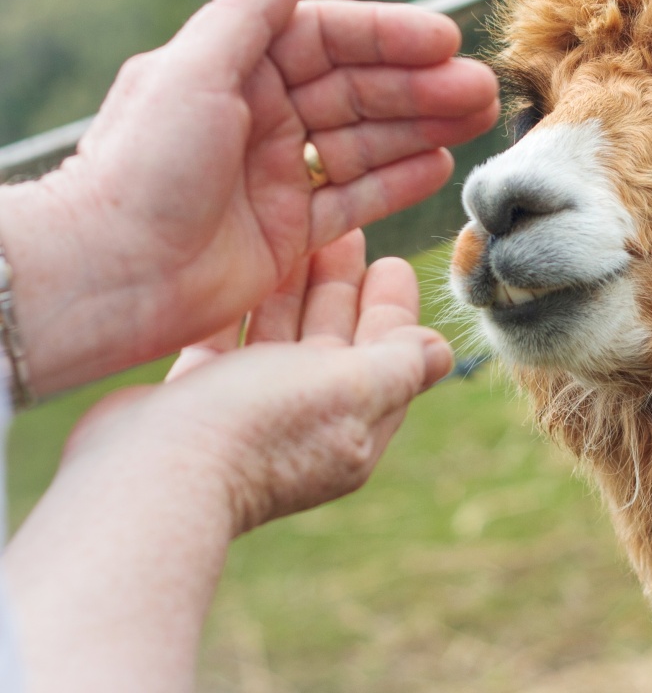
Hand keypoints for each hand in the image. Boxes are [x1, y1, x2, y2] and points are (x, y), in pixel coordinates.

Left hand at [0, 0, 496, 394]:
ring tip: (478, 120)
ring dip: (422, 130)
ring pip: (365, 144)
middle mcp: (261, 119)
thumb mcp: (192, 71)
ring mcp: (278, 177)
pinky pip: (355, 199)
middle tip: (482, 90)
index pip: (328, 41)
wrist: (112, 273)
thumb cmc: (143, 166)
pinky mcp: (290, 232)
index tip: (444, 41)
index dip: (389, 38)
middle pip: (357, 93)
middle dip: (421, 89)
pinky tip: (439, 167)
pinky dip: (398, 183)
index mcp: (236, 72)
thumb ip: (249, 12)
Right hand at [65, 229, 449, 532]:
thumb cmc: (265, 426)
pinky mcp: (196, 403)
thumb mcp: (352, 388)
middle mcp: (306, 420)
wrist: (152, 476)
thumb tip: (440, 351)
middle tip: (348, 234)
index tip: (392, 263)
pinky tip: (238, 270)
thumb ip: (399, 365)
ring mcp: (249, 413)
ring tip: (295, 237)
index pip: (387, 356)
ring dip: (292, 290)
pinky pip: (224, 345)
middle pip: (334, 340)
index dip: (392, 309)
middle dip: (342, 288)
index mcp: (355, 422)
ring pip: (280, 338)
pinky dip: (236, 310)